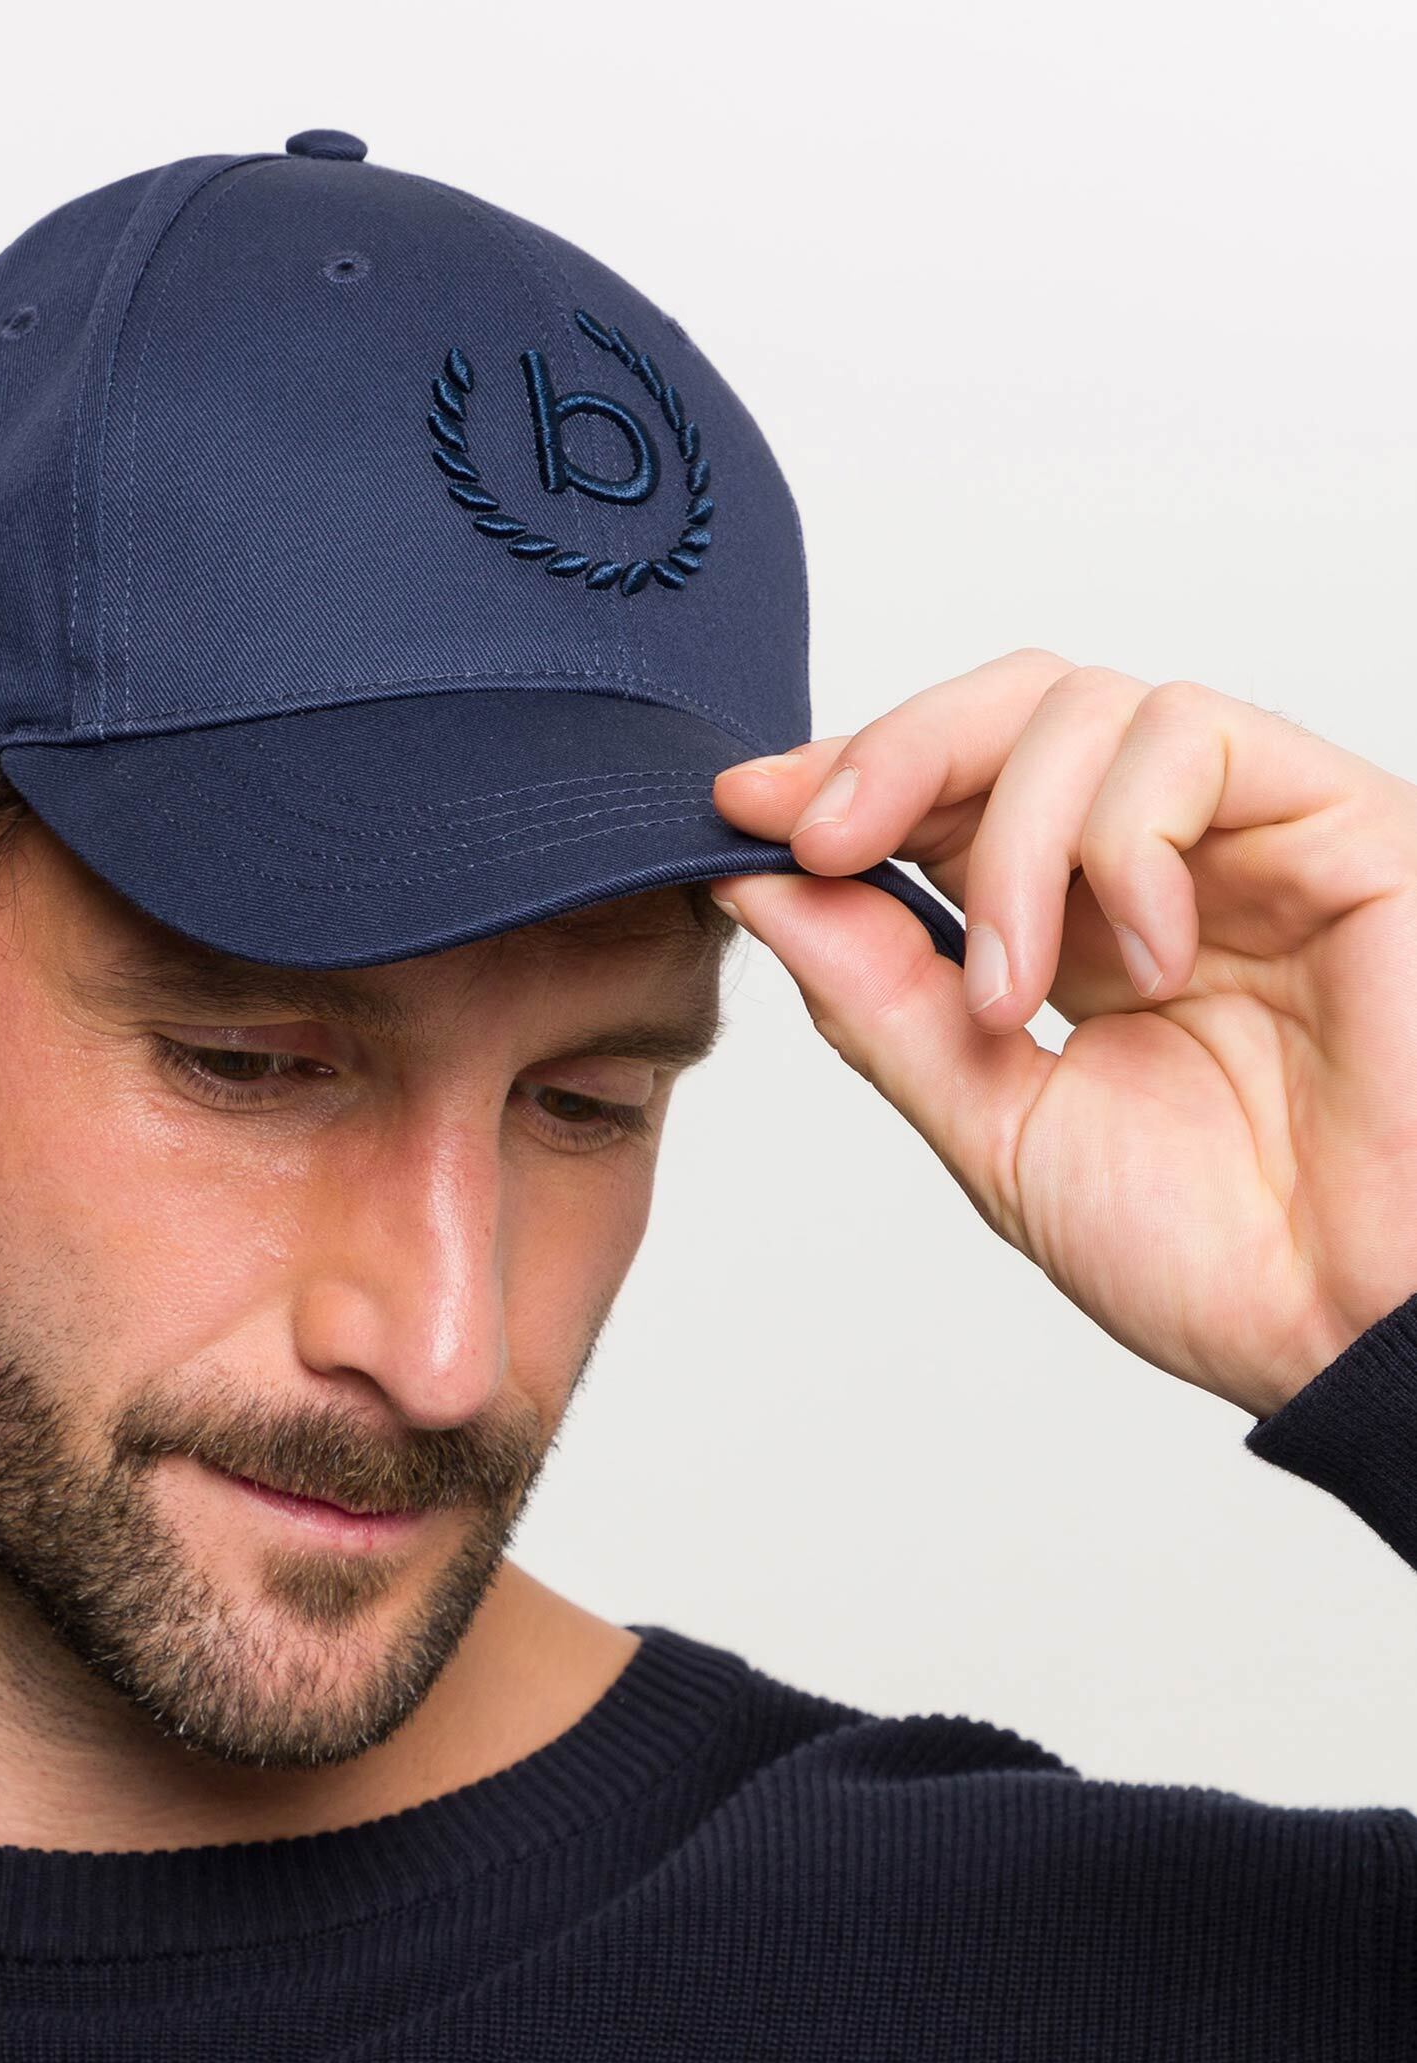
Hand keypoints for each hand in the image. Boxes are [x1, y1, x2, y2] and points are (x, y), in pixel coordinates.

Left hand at [710, 653, 1416, 1417]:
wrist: (1350, 1328)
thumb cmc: (1218, 1254)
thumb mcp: (995, 1125)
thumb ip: (882, 1005)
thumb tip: (759, 889)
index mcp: (1075, 935)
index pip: (950, 794)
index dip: (844, 781)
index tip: (737, 813)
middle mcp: (1160, 867)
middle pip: (1010, 709)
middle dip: (890, 756)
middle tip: (816, 839)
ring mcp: (1250, 840)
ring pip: (1087, 710)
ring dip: (1012, 847)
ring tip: (1014, 996)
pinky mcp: (1339, 824)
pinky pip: (1192, 739)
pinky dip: (1126, 844)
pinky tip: (1146, 964)